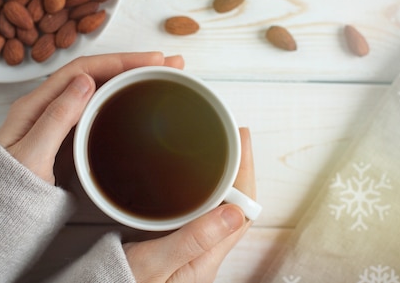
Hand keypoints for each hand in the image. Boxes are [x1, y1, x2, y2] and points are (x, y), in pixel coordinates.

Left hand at [0, 52, 184, 182]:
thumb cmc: (5, 190)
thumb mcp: (31, 156)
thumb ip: (56, 118)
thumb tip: (86, 81)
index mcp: (35, 104)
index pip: (83, 69)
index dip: (119, 60)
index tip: (151, 61)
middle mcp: (47, 106)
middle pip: (94, 74)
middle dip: (132, 65)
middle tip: (169, 64)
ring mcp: (56, 121)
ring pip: (97, 90)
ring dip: (129, 79)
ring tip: (161, 76)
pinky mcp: (65, 137)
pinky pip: (96, 109)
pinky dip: (120, 99)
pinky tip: (135, 102)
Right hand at [123, 127, 255, 282]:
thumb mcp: (154, 264)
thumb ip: (192, 240)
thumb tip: (235, 212)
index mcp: (206, 258)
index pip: (242, 210)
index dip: (245, 172)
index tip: (241, 139)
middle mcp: (205, 254)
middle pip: (235, 205)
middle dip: (238, 169)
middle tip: (233, 135)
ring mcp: (191, 252)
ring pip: (219, 209)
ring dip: (223, 179)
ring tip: (220, 150)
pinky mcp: (175, 249)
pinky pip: (199, 215)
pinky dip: (202, 192)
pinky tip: (192, 181)